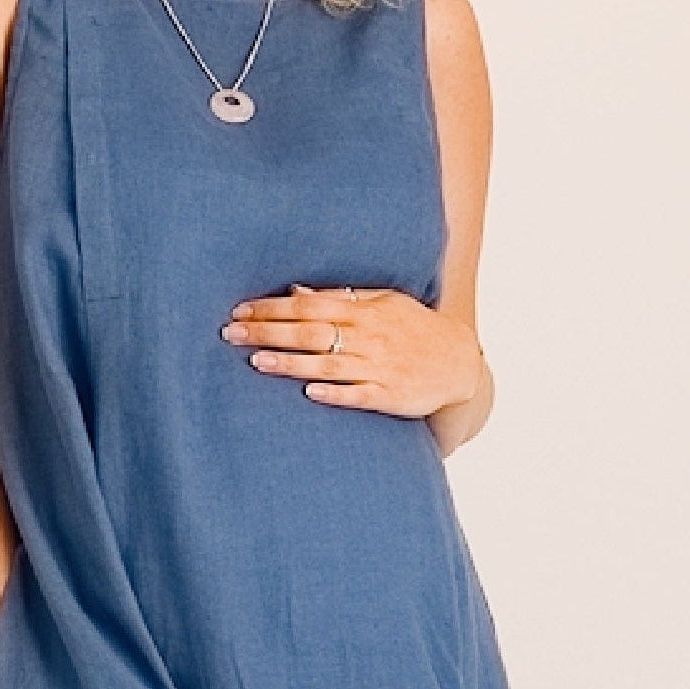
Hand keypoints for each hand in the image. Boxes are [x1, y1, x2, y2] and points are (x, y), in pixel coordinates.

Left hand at [220, 283, 484, 418]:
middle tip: (231, 333)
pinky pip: (359, 394)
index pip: (309, 305)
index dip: (272, 307)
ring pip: (328, 364)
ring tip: (255, 362)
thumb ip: (340, 298)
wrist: (458, 362)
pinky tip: (309, 392)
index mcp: (364, 311)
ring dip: (290, 363)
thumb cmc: (414, 329)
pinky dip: (335, 393)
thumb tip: (295, 292)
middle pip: (310, 332)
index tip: (240, 309)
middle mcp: (369, 337)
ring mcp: (379, 367)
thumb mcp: (382, 304)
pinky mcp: (389, 395)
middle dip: (268, 331)